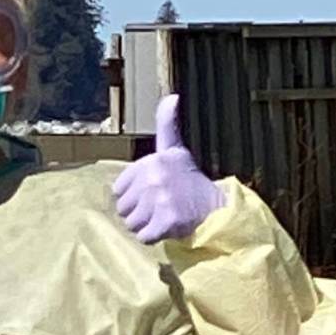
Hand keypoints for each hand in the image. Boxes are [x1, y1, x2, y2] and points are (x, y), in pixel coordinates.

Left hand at [112, 94, 225, 244]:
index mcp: (151, 161)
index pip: (119, 189)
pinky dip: (154, 237)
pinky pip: (143, 237)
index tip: (154, 191)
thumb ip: (167, 124)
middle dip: (139, 211)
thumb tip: (172, 96)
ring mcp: (161, 200)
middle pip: (123, 208)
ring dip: (145, 225)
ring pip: (131, 224)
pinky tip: (168, 227)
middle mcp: (154, 177)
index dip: (135, 194)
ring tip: (164, 215)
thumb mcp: (175, 149)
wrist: (216, 208)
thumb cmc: (190, 180)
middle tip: (161, 205)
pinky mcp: (167, 221)